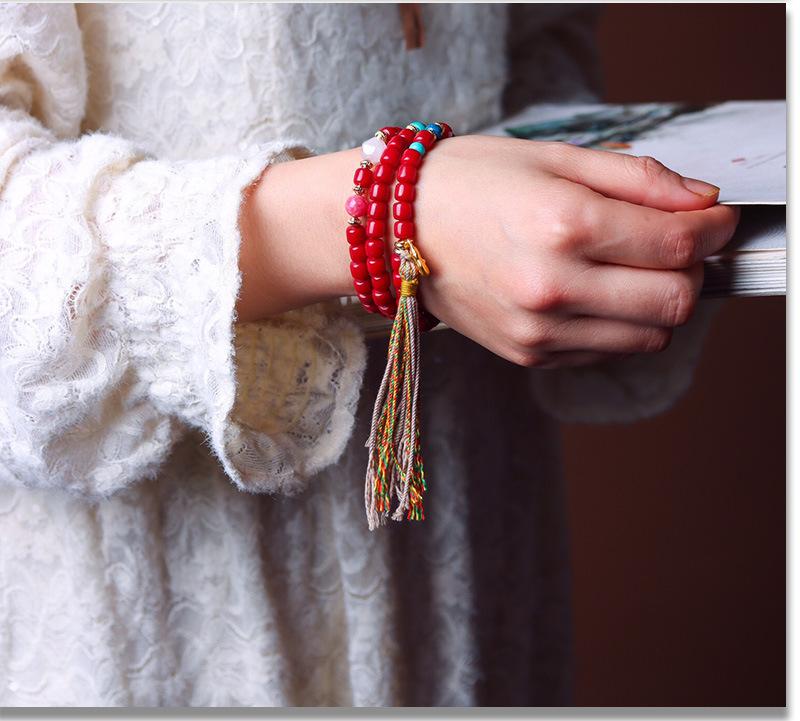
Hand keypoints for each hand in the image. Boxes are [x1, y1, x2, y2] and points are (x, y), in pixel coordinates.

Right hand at [412, 135, 739, 367]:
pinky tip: (592, 291)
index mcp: (562, 225)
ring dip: (659, 302)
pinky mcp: (528, 354)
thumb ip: (637, 178)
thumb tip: (701, 202)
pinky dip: (619, 324)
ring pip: (649, 337)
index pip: (677, 245)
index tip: (715, 217)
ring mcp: (539, 331)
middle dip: (692, 270)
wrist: (395, 229)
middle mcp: (552, 287)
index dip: (714, 230)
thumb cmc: (468, 182)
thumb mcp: (553, 157)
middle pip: (675, 302)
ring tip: (631, 268)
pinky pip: (607, 352)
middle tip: (675, 243)